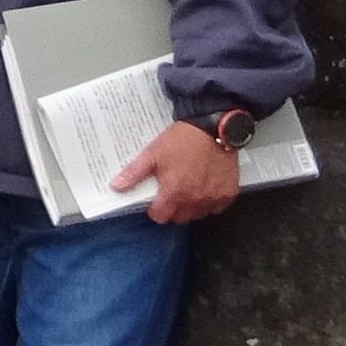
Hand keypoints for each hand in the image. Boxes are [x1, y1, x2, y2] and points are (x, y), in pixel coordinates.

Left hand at [115, 116, 247, 224]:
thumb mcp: (153, 153)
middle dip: (173, 209)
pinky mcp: (228, 193)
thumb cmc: (182, 140)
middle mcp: (194, 199)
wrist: (213, 127)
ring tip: (189, 187)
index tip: (156, 200)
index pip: (160, 217)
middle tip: (172, 192)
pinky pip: (217, 207)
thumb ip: (134, 173)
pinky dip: (210, 201)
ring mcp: (213, 198)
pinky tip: (206, 186)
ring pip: (198, 214)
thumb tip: (116, 187)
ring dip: (192, 206)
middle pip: (180, 217)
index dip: (156, 209)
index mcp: (174, 192)